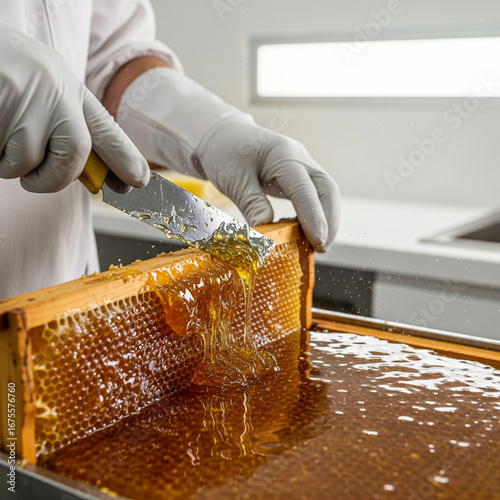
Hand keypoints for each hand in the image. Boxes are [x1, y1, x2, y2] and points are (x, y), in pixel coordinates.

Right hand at [0, 23, 148, 192]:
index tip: (140, 180)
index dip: (125, 157)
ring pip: (24, 162)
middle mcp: (53, 89)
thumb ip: (71, 131)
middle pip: (76, 151)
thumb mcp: (45, 94)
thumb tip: (105, 180)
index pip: (106, 128)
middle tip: (37, 180)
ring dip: (10, 164)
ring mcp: (23, 95)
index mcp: (68, 87)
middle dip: (55, 177)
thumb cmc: (4, 76)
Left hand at [198, 117, 339, 251]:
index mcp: (281, 154)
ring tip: (317, 246)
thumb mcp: (233, 179)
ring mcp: (302, 166)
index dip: (313, 216)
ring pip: (325, 193)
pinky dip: (315, 215)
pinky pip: (315, 196)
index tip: (317, 241)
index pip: (304, 188)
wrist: (222, 136)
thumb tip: (268, 233)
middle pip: (326, 189)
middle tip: (321, 248)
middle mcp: (298, 158)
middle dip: (329, 220)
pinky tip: (306, 234)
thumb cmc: (225, 154)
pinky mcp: (299, 176)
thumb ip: (252, 204)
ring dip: (325, 220)